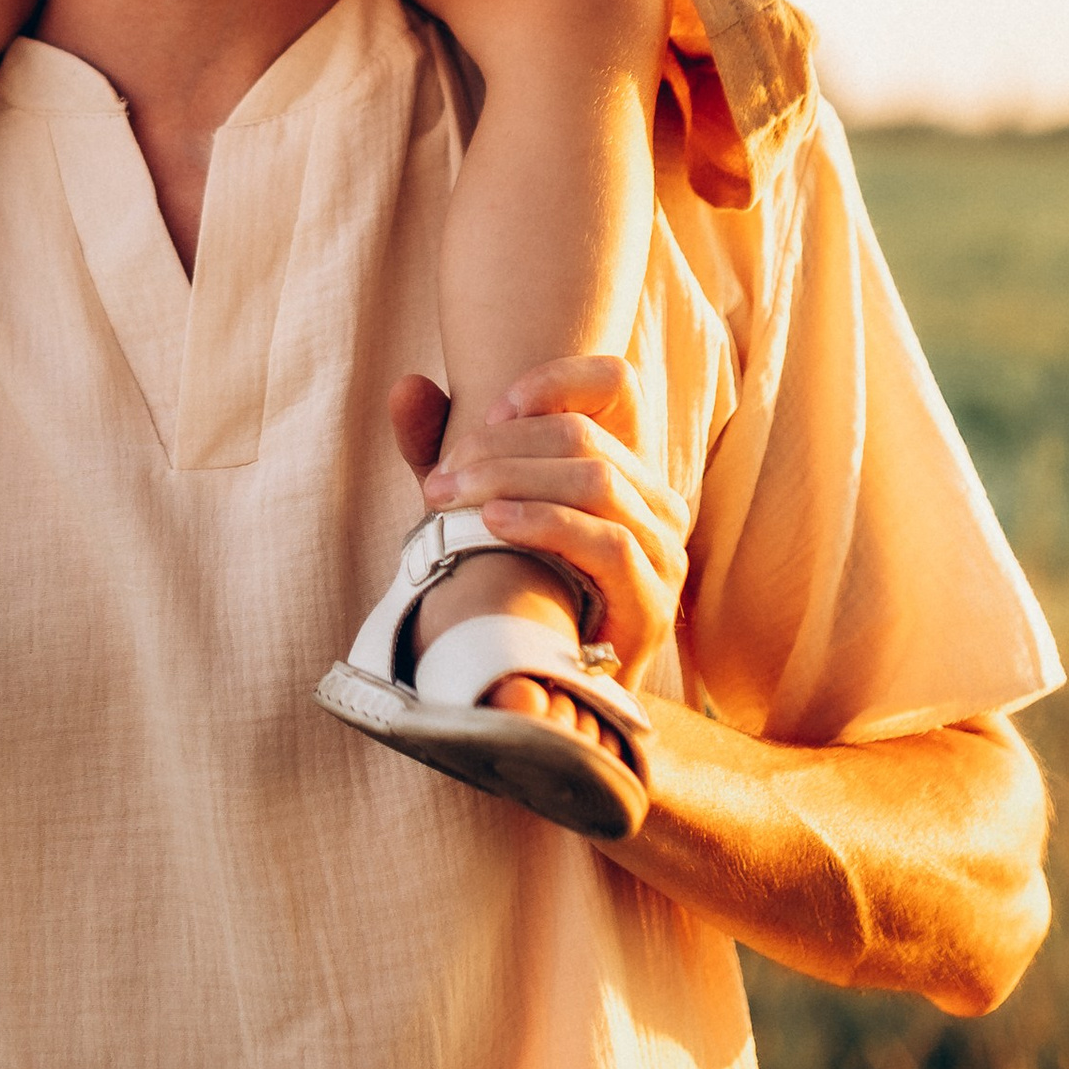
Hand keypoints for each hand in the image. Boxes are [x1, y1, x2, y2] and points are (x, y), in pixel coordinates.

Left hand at [392, 356, 689, 689]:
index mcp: (625, 465)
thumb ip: (441, 448)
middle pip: (584, 435)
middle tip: (441, 476)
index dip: (554, 380)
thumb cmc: (516, 587)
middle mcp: (655, 498)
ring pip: (595, 480)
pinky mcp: (653, 600)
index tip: (490, 408)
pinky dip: (545, 523)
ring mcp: (663, 549)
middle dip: (501, 446)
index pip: (615, 384)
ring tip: (452, 498)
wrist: (551, 688)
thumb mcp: (473, 506)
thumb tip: (405, 385)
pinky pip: (607, 541)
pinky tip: (494, 524)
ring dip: (513, 481)